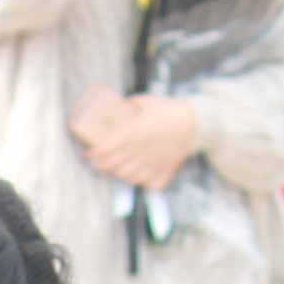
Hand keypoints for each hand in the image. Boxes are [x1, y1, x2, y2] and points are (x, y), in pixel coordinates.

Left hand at [78, 90, 199, 191]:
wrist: (195, 123)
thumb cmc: (169, 111)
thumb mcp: (148, 102)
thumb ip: (130, 106)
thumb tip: (115, 108)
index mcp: (137, 131)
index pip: (109, 147)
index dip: (95, 153)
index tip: (88, 154)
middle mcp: (143, 149)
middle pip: (114, 164)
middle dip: (101, 165)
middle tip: (96, 162)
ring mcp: (154, 162)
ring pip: (128, 176)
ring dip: (117, 173)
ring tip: (112, 168)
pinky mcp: (164, 171)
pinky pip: (146, 182)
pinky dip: (137, 181)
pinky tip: (133, 174)